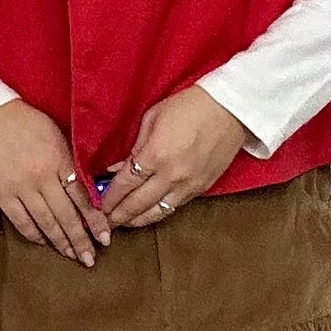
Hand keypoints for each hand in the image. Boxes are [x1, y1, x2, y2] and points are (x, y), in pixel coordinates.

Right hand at [0, 99, 113, 264]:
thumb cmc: (22, 120)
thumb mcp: (55, 135)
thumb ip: (69, 162)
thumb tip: (86, 187)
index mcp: (59, 160)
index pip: (83, 198)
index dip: (95, 220)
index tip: (105, 236)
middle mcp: (42, 177)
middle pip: (66, 216)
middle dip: (81, 240)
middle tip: (90, 257)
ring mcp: (20, 188)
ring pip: (46, 222)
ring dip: (60, 242)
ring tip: (72, 255)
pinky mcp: (1, 193)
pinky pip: (21, 221)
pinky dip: (34, 234)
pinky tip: (44, 242)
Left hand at [95, 86, 248, 228]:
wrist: (231, 109)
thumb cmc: (191, 106)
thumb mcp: (153, 119)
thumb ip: (134, 148)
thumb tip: (116, 170)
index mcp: (156, 154)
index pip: (125, 184)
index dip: (109, 198)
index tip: (99, 206)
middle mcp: (172, 175)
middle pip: (137, 204)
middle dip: (118, 216)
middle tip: (104, 224)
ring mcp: (188, 185)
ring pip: (157, 213)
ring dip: (137, 221)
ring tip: (123, 224)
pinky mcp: (201, 188)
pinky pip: (174, 207)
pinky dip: (158, 213)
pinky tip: (147, 214)